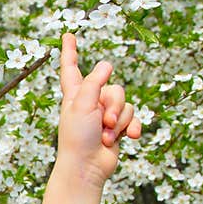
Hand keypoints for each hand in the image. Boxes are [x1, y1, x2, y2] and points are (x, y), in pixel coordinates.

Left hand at [57, 33, 141, 187]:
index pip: (72, 68)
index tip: (68, 35)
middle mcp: (89, 102)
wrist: (86, 168)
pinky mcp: (117, 128)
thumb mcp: (82, 105)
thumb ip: (94, 82)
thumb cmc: (77, 138)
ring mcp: (104, 116)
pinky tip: (128, 138)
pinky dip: (132, 128)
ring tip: (106, 136)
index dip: (70, 52)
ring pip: (126, 104)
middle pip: (114, 88)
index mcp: (74, 96)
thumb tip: (107, 65)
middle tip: (103, 123)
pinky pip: (134, 118)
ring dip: (119, 121)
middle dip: (114, 105)